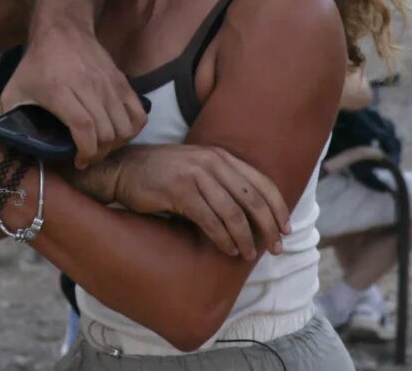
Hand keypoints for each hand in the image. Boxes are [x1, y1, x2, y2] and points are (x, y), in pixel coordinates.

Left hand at [0, 27, 146, 168]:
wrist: (62, 29)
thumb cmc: (36, 64)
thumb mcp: (14, 89)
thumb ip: (9, 116)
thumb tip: (8, 144)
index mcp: (59, 91)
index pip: (84, 127)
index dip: (86, 151)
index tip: (79, 162)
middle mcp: (87, 86)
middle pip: (106, 131)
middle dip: (99, 153)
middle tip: (88, 157)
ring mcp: (107, 83)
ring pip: (124, 125)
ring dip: (116, 144)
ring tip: (102, 146)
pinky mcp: (121, 80)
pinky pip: (138, 113)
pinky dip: (132, 129)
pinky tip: (118, 133)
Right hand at [108, 144, 290, 259]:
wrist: (125, 168)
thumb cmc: (164, 174)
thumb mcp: (198, 168)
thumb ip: (224, 181)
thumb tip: (255, 212)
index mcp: (221, 156)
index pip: (262, 182)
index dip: (278, 208)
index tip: (286, 229)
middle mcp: (212, 162)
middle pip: (252, 199)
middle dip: (268, 227)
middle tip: (275, 248)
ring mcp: (196, 175)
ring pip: (233, 213)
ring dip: (244, 238)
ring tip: (247, 255)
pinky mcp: (179, 191)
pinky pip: (209, 220)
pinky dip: (222, 238)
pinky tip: (227, 250)